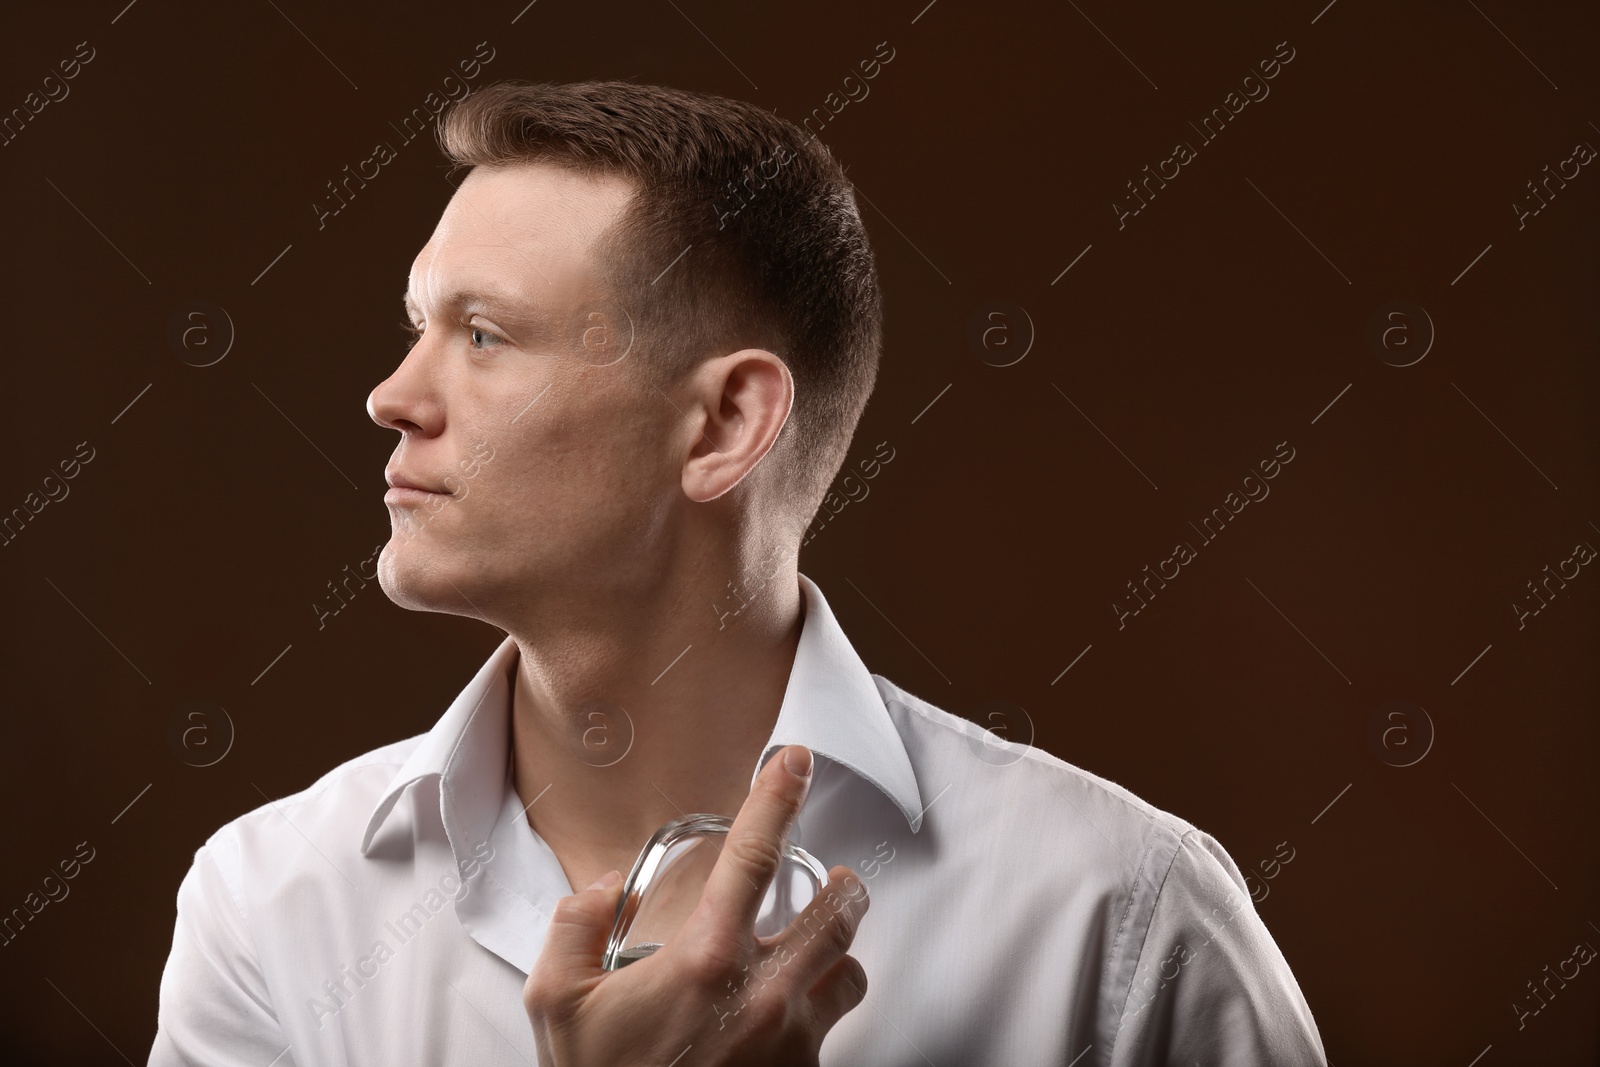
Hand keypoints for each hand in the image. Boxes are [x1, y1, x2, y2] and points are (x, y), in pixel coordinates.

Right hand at [524, 745, 870, 1065]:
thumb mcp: (555, 1004)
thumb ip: (574, 928)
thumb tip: (605, 891)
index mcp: (706, 958)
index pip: (754, 853)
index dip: (777, 795)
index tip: (794, 759)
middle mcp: (762, 994)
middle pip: (840, 912)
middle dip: (843, 887)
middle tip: (833, 879)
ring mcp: (792, 1042)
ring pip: (849, 973)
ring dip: (837, 954)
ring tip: (817, 950)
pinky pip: (831, 1032)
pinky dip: (817, 1014)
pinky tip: (786, 1021)